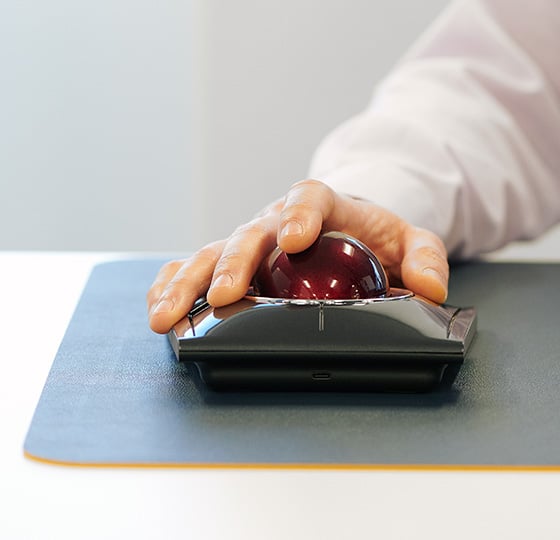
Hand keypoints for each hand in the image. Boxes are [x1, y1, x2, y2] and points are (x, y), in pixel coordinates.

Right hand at [147, 179, 448, 333]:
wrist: (347, 225)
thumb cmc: (374, 233)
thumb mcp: (410, 239)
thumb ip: (425, 257)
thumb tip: (431, 289)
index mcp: (324, 206)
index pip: (310, 198)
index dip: (299, 214)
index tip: (294, 239)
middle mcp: (279, 220)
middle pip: (250, 232)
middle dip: (234, 263)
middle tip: (225, 295)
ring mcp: (253, 241)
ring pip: (213, 253)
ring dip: (188, 282)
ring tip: (166, 314)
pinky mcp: (235, 259)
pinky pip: (199, 265)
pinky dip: (176, 282)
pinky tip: (160, 305)